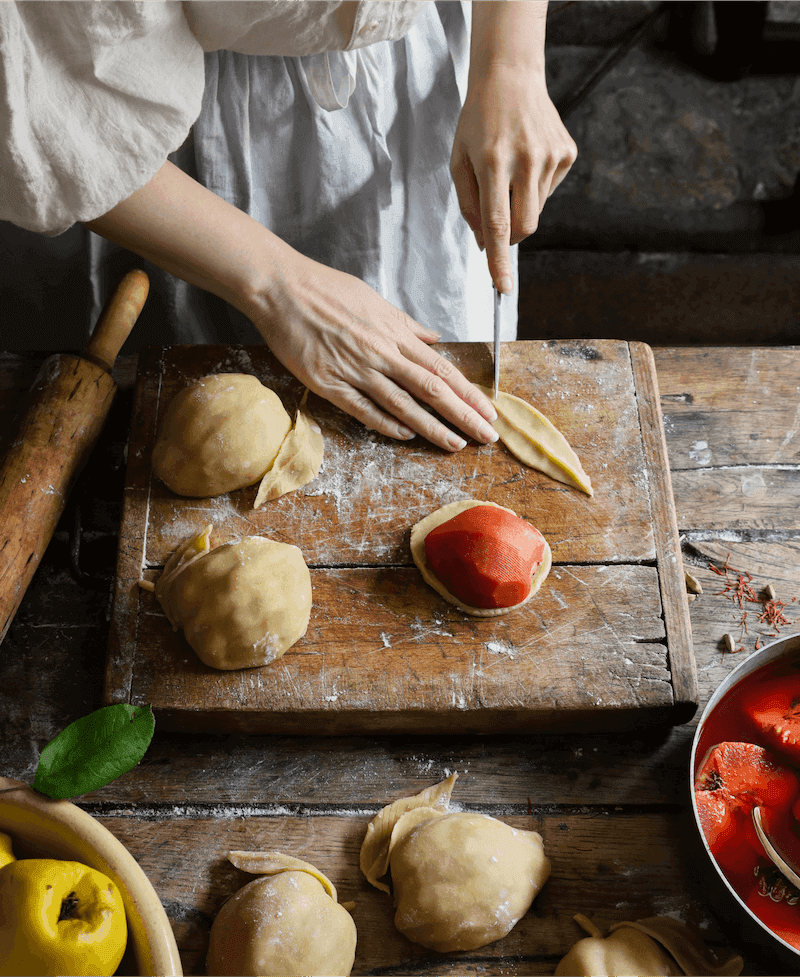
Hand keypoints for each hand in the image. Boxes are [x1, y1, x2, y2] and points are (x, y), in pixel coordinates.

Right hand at [250, 252, 498, 451]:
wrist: (282, 289)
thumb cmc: (327, 290)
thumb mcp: (375, 300)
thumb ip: (406, 324)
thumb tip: (433, 338)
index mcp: (395, 333)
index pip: (441, 368)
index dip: (468, 392)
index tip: (488, 410)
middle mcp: (381, 353)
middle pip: (431, 390)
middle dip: (463, 415)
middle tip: (486, 436)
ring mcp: (356, 370)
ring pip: (403, 405)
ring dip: (432, 427)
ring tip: (455, 444)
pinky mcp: (330, 384)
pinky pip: (364, 409)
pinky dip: (387, 424)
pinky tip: (406, 436)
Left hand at [450, 65, 576, 292]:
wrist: (510, 78)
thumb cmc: (477, 123)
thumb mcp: (458, 160)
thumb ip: (468, 205)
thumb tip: (485, 244)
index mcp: (493, 162)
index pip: (498, 224)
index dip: (500, 260)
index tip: (502, 288)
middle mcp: (526, 159)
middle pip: (524, 226)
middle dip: (510, 235)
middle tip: (496, 214)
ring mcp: (550, 156)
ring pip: (535, 210)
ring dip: (519, 204)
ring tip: (509, 170)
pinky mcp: (566, 153)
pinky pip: (547, 191)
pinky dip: (534, 186)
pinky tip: (526, 158)